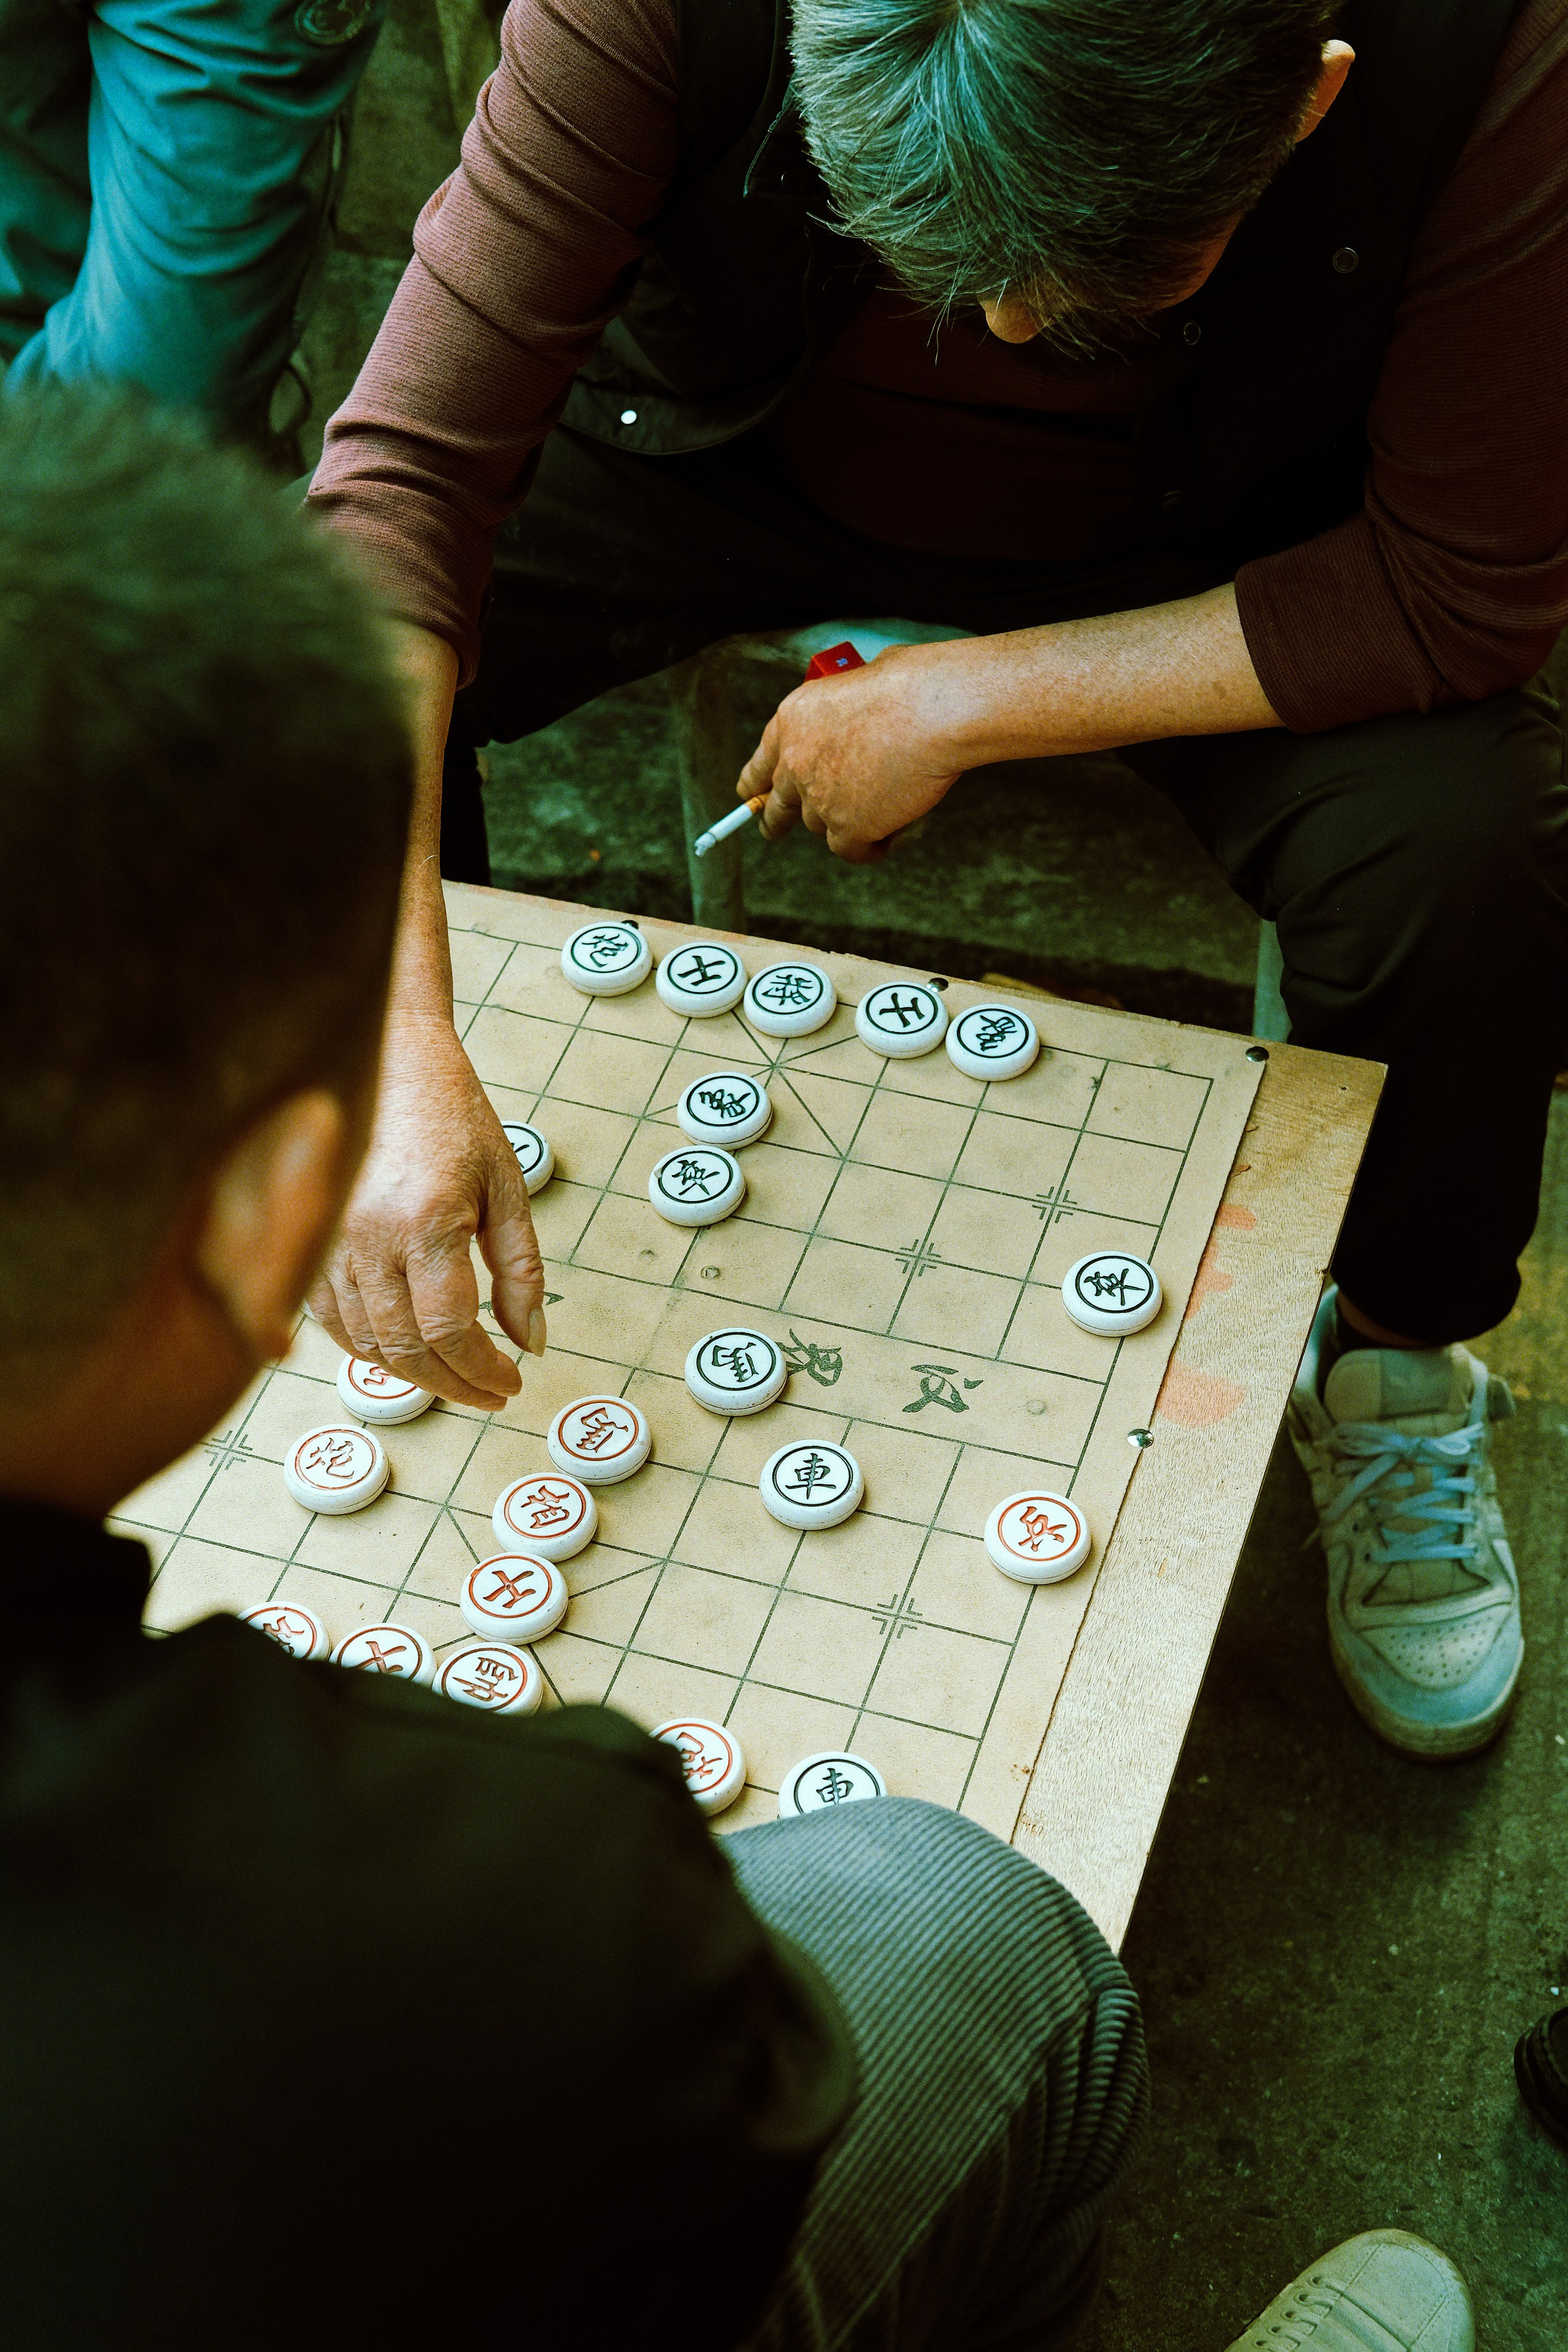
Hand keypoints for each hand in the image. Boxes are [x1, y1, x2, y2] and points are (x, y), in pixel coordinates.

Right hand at [308, 1011, 544, 1408]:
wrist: (390, 1060)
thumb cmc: (453, 1117)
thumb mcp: (506, 1188)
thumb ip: (521, 1271)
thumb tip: (531, 1343)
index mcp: (425, 1222)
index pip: (451, 1331)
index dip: (483, 1371)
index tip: (511, 1382)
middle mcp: (367, 1237)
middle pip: (407, 1349)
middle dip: (454, 1385)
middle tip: (489, 1393)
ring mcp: (328, 1241)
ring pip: (366, 1342)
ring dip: (413, 1373)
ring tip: (455, 1375)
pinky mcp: (307, 1242)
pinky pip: (331, 1319)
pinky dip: (368, 1347)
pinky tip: (403, 1349)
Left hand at [738, 644, 965, 861]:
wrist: (932, 710)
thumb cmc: (910, 686)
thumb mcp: (856, 683)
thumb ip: (842, 711)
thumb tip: (855, 719)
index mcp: (792, 721)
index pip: (761, 763)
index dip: (757, 784)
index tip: (753, 796)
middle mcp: (796, 762)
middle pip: (777, 805)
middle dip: (775, 820)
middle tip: (774, 829)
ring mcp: (819, 799)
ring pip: (819, 827)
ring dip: (841, 824)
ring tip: (876, 814)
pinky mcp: (849, 828)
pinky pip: (852, 851)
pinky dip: (870, 848)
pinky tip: (885, 840)